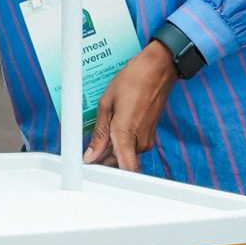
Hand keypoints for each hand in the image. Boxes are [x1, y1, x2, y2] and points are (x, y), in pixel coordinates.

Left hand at [84, 39, 177, 172]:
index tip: (90, 168)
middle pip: (118, 163)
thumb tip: (90, 155)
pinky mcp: (148, 136)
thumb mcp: (106, 104)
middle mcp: (139, 142)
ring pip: (124, 155)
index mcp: (126, 134)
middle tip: (89, 147)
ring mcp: (146, 140)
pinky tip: (112, 127)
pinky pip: (131, 146)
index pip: (123, 170)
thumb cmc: (132, 81)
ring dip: (111, 149)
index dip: (106, 174)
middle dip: (102, 159)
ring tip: (102, 131)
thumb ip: (99, 134)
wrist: (156, 70)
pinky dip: (120, 142)